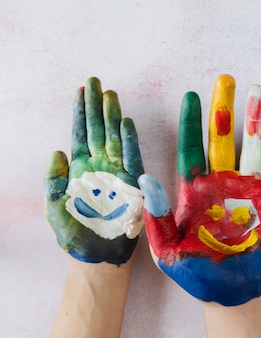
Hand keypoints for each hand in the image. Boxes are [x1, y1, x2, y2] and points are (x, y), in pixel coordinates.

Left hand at [44, 77, 144, 264]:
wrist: (96, 256)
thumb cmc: (76, 233)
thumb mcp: (53, 208)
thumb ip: (52, 180)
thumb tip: (56, 151)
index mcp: (78, 169)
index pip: (80, 133)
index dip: (80, 112)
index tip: (81, 90)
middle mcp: (98, 166)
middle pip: (97, 129)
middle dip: (96, 105)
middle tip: (96, 81)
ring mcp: (116, 173)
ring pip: (114, 138)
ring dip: (112, 116)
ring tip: (110, 94)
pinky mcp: (131, 184)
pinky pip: (131, 158)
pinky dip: (129, 141)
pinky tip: (126, 123)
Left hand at [139, 74, 260, 305]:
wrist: (234, 294)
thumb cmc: (198, 275)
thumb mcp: (167, 251)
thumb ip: (156, 217)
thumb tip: (147, 179)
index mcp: (194, 192)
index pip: (190, 149)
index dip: (190, 123)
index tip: (190, 96)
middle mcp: (222, 183)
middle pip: (222, 138)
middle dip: (224, 109)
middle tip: (226, 80)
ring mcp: (248, 190)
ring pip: (253, 146)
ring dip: (256, 120)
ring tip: (259, 91)